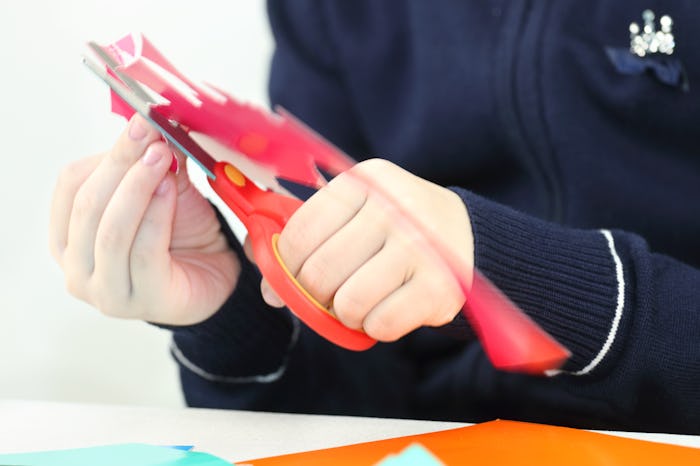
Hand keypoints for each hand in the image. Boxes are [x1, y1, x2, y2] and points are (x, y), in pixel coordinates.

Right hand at [49, 114, 239, 324]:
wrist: (215, 275)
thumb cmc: (180, 236)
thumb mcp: (162, 190)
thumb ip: (153, 162)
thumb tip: (153, 124)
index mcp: (68, 236)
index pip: (72, 185)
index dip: (107, 154)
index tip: (140, 126)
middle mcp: (77, 268)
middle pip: (88, 205)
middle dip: (122, 165)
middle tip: (152, 138)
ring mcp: (106, 290)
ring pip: (111, 230)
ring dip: (137, 187)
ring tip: (162, 159)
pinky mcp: (143, 301)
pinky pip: (144, 252)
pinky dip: (156, 216)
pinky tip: (169, 191)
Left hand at [261, 158, 473, 340]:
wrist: (465, 236)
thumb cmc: (394, 228)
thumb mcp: (353, 213)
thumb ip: (305, 237)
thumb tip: (266, 284)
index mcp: (363, 183)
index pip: (298, 233)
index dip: (286, 264)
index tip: (296, 273)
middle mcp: (393, 209)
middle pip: (319, 273)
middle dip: (316, 294)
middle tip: (331, 292)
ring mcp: (420, 247)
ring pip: (348, 304)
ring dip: (347, 313)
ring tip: (362, 299)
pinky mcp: (440, 286)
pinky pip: (381, 325)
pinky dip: (376, 326)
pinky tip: (388, 307)